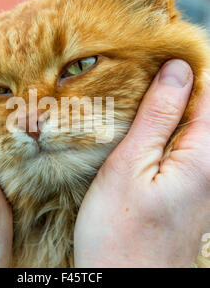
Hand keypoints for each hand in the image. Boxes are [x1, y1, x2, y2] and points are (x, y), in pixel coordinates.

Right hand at [74, 60, 209, 266]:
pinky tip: (138, 130)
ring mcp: (204, 178)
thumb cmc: (120, 230)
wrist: (125, 280)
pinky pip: (184, 144)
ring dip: (165, 108)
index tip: (154, 55)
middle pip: (203, 107)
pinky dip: (163, 129)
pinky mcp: (190, 188)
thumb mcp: (130, 165)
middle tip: (135, 77)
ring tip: (132, 100)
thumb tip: (177, 70)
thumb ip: (158, 117)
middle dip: (173, 86)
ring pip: (191, 125)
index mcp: (204, 155)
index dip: (185, 67)